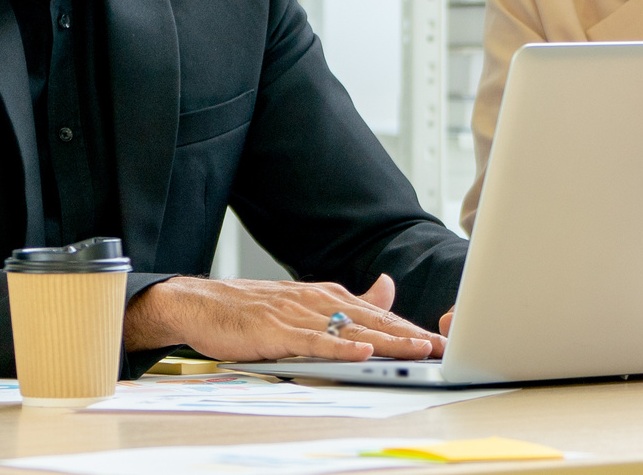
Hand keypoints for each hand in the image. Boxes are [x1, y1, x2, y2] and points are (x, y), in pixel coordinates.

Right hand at [122, 274, 442, 361]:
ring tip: (417, 351)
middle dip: (409, 335)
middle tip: (441, 348)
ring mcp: (299, 315)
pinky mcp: (278, 332)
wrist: (201, 304)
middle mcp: (319, 301)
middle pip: (373, 320)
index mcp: (329, 296)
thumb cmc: (252, 310)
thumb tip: (387, 287)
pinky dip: (340, 348)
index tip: (438, 340)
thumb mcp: (307, 301)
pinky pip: (315, 342)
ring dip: (387, 341)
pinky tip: (362, 354)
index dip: (409, 327)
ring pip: (351, 330)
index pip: (377, 313)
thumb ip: (349, 300)